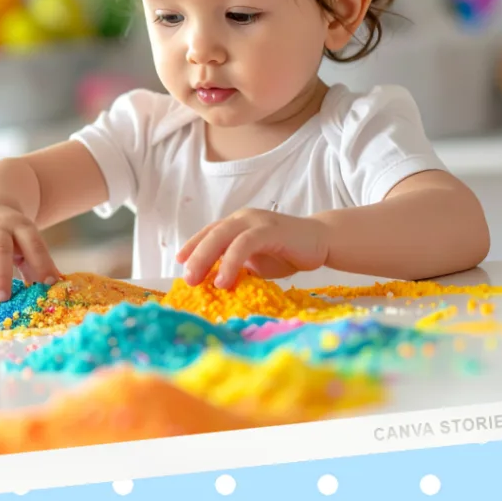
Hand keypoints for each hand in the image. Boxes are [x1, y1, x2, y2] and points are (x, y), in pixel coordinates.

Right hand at [0, 207, 59, 301]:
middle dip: (3, 272)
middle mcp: (0, 228)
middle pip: (2, 248)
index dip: (43, 263)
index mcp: (23, 230)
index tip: (50, 283)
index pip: (35, 246)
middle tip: (5, 298)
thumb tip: (50, 293)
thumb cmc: (13, 236)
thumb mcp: (26, 246)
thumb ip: (35, 266)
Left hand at [177, 209, 328, 289]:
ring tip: (199, 281)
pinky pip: (244, 244)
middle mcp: (243, 218)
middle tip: (186, 279)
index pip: (209, 233)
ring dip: (207, 259)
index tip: (180, 262)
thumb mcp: (254, 262)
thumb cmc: (286, 252)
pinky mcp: (270, 230)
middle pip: (211, 234)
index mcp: (237, 224)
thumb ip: (235, 266)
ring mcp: (256, 222)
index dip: (193, 246)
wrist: (321, 242)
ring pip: (223, 236)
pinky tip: (224, 280)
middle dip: (195, 256)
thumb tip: (212, 282)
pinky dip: (231, 262)